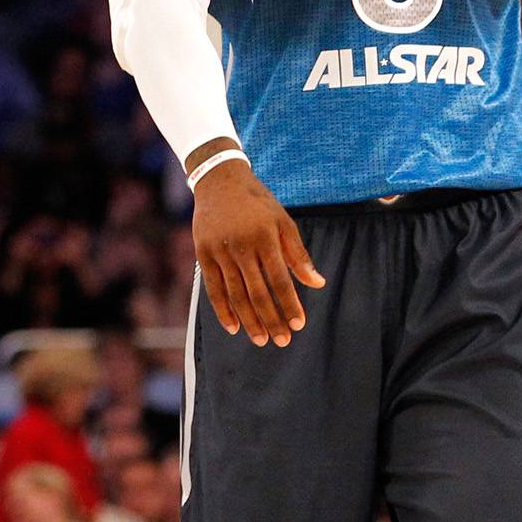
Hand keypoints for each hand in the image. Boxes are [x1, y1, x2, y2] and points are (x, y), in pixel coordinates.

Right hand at [192, 159, 324, 346]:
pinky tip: (234, 327)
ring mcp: (220, 251)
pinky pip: (213, 289)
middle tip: (282, 341)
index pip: (280, 280)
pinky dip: (223, 310)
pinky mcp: (203, 254)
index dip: (290, 304)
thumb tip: (318, 284)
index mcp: (266, 237)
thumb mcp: (284, 222)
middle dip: (271, 319)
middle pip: (258, 293)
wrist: (219, 181)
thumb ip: (299, 255)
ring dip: (249, 321)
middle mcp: (242, 246)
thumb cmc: (258, 203)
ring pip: (236, 295)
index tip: (299, 324)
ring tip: (261, 340)